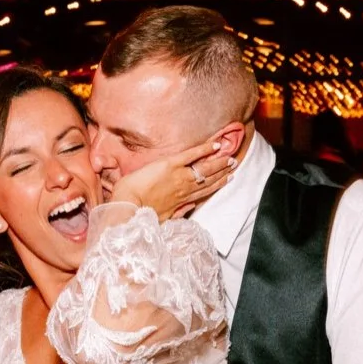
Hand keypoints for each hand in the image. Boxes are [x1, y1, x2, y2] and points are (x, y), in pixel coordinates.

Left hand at [109, 139, 236, 220]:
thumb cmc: (141, 213)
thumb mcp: (163, 218)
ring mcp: (179, 175)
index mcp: (182, 200)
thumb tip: (189, 208)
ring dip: (219, 161)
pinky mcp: (170, 164)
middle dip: (222, 171)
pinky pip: (191, 155)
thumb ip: (177, 213)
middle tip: (233, 163)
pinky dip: (204, 149)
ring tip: (229, 156)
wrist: (128, 205)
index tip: (228, 178)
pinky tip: (214, 145)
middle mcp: (184, 187)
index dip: (218, 184)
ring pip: (205, 167)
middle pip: (208, 178)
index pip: (205, 190)